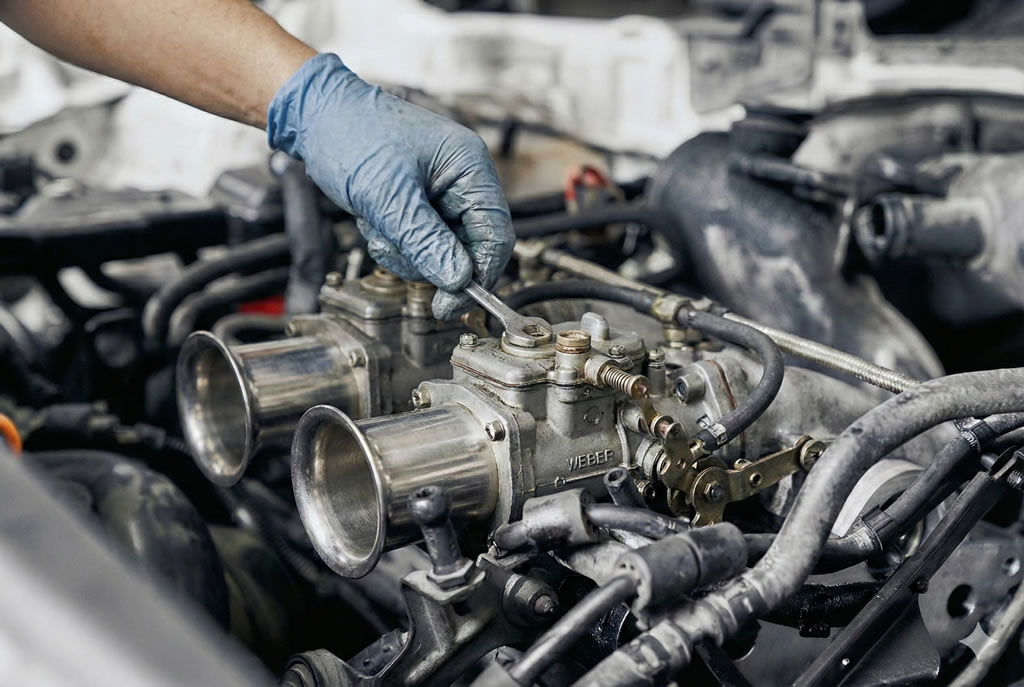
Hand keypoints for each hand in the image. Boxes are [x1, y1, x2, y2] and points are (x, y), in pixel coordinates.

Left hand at [267, 54, 513, 318]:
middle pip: (468, 249)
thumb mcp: (388, 197)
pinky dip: (395, 243)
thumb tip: (459, 281)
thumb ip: (426, 242)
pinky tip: (374, 222)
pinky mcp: (420, 205)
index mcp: (470, 168)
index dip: (479, 276)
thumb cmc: (352, 136)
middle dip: (429, 259)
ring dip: (406, 252)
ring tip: (378, 226)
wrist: (316, 116)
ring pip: (440, 252)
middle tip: (396, 251)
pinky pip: (419, 243)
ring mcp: (441, 194)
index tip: (450, 304)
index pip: (496, 235)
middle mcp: (462, 181)